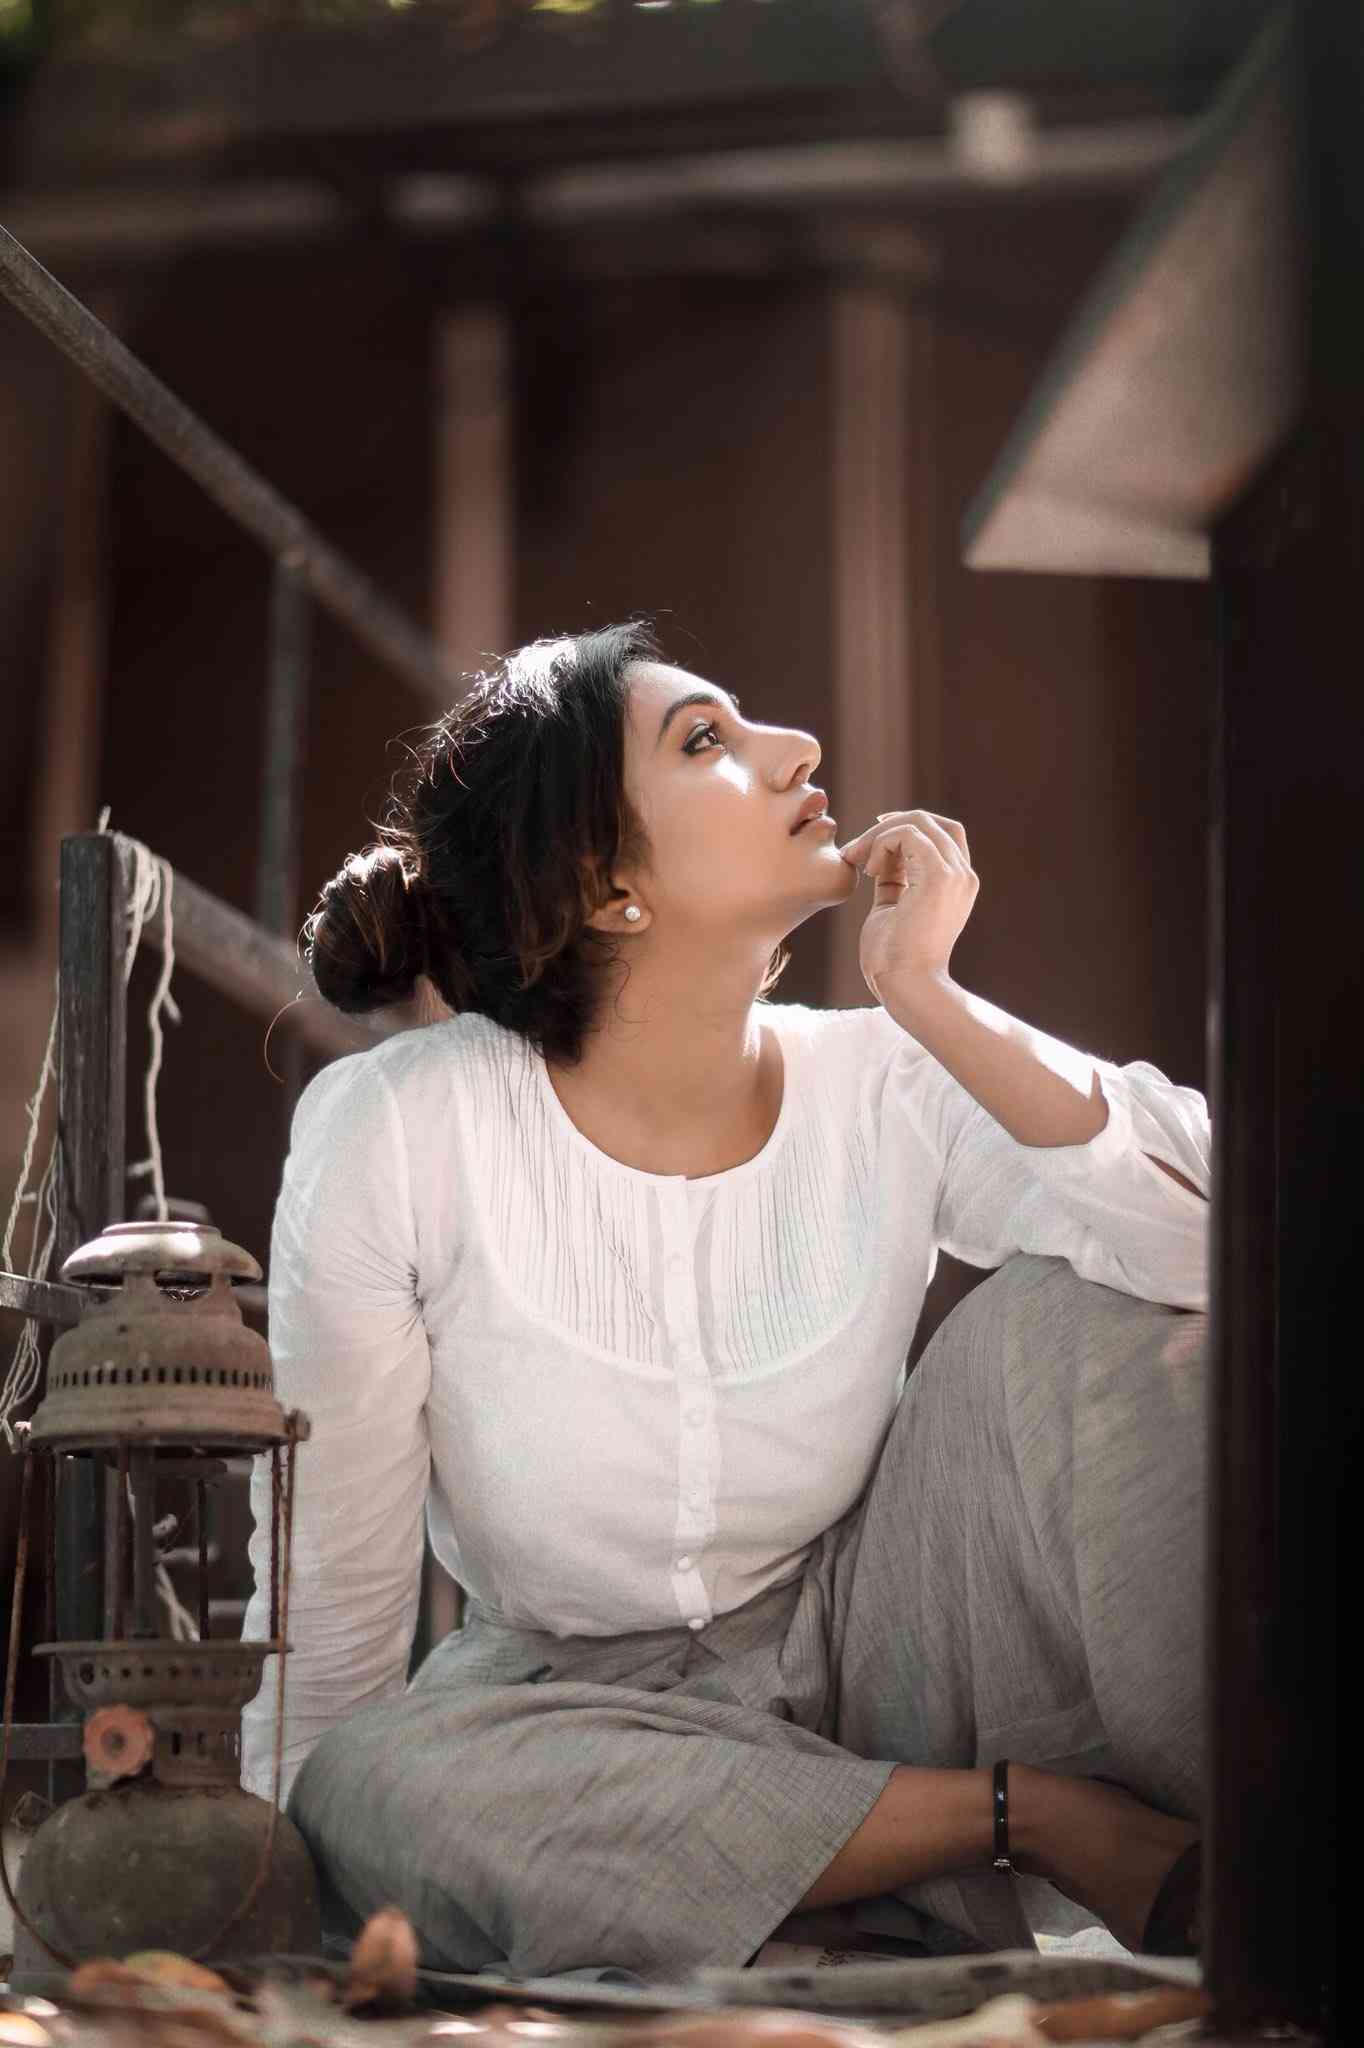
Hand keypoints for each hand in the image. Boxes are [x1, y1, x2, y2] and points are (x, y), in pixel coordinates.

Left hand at [837, 809, 978, 1001]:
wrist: (905, 986)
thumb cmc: (893, 958)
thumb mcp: (893, 907)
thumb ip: (893, 881)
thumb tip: (879, 859)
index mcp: (957, 884)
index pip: (941, 834)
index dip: (904, 827)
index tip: (870, 843)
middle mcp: (963, 875)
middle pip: (932, 821)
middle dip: (889, 825)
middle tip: (856, 849)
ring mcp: (955, 874)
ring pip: (918, 822)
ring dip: (878, 835)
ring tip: (857, 861)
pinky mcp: (939, 877)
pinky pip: (907, 835)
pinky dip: (881, 843)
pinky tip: (867, 870)